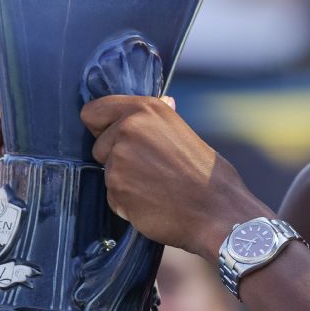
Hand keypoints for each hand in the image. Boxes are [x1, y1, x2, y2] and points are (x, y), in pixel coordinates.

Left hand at [81, 95, 266, 258]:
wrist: (216, 210)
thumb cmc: (206, 174)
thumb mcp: (184, 132)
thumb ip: (160, 120)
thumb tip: (164, 100)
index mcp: (145, 109)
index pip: (93, 111)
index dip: (101, 127)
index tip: (114, 137)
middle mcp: (128, 128)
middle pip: (98, 145)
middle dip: (115, 158)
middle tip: (149, 168)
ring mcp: (119, 159)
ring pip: (106, 171)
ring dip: (124, 181)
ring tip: (156, 186)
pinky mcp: (116, 188)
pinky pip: (112, 196)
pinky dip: (127, 202)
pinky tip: (152, 201)